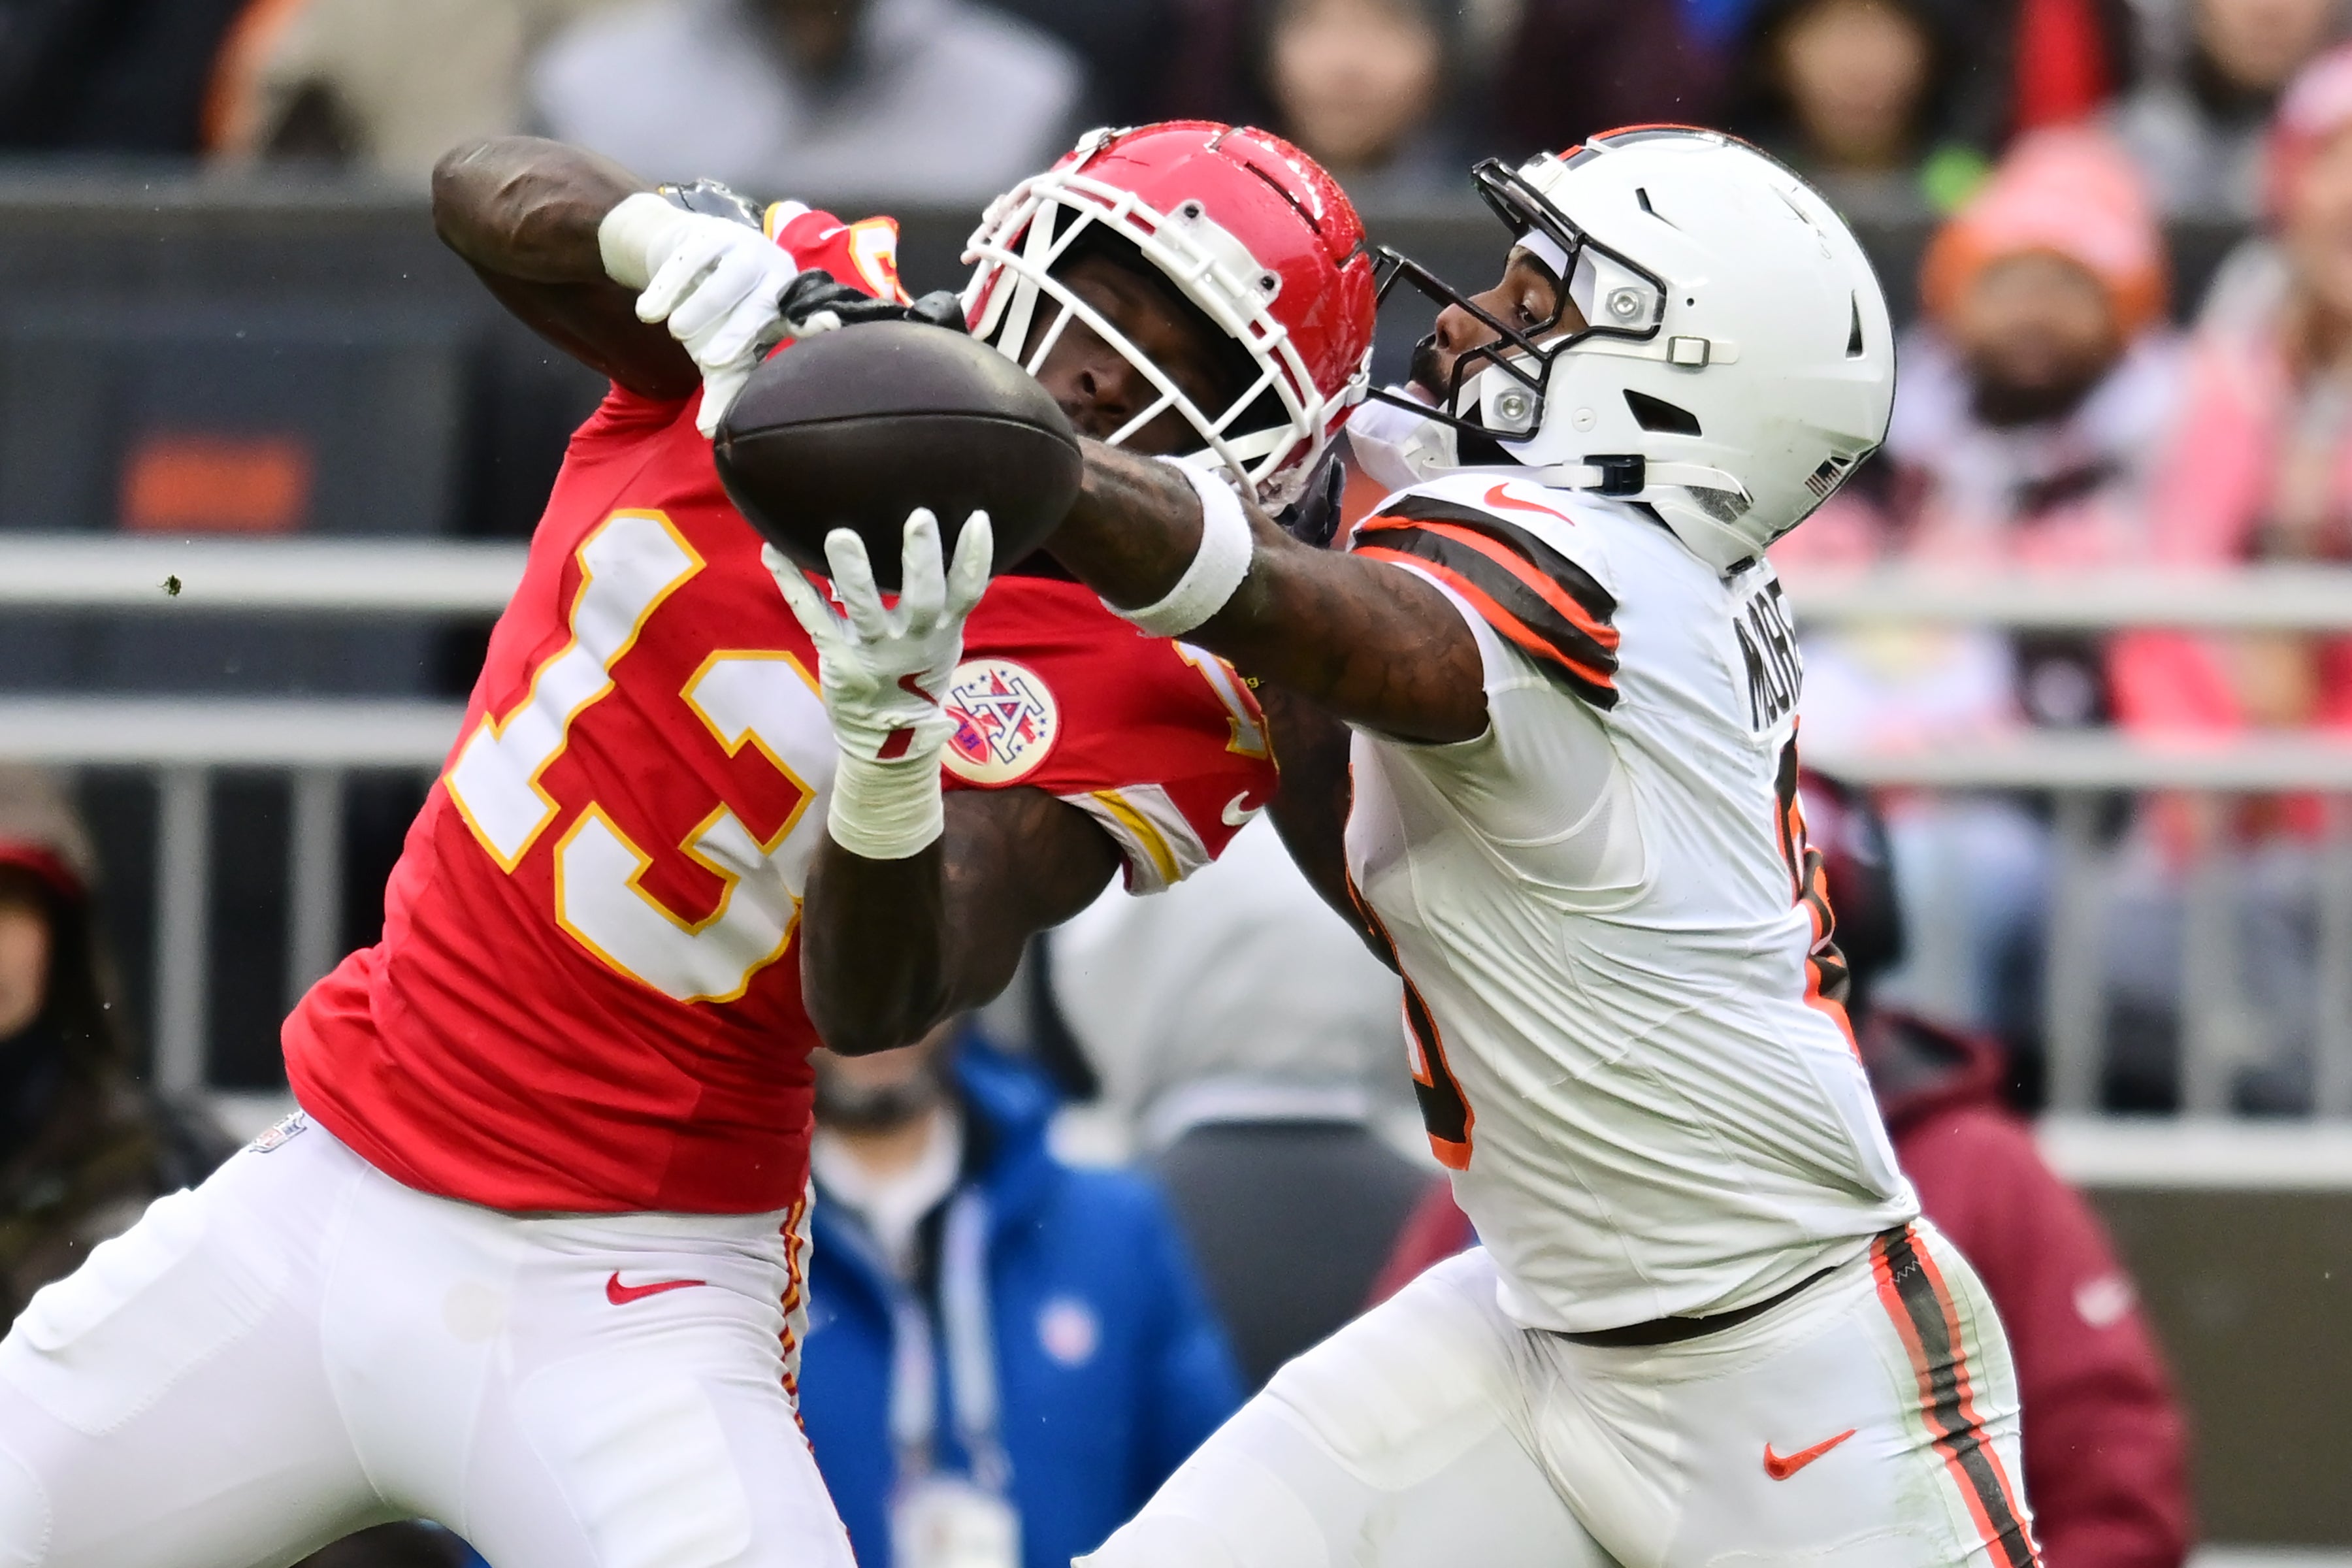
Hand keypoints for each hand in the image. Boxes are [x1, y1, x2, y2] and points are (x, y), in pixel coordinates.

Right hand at [635, 218, 801, 435]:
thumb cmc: (714, 313)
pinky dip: (669, 286)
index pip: (808, 315)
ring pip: (729, 277)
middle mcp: (775, 271)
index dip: (817, 321)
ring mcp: (744, 247)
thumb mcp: (720, 353)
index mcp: (789, 303)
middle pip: (765, 302)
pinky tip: (649, 312)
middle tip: (712, 359)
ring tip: (678, 332)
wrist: (678, 256)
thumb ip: (723, 390)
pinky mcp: (709, 234)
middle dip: (740, 331)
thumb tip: (710, 433)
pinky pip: (690, 259)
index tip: (828, 328)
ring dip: (703, 306)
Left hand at [765, 510, 993, 765]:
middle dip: (921, 560)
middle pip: (923, 599)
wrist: (886, 739)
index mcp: (943, 633)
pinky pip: (813, 617)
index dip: (975, 558)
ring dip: (854, 573)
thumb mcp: (943, 643)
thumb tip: (959, 545)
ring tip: (841, 536)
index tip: (977, 518)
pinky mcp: (838, 659)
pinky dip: (792, 582)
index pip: (967, 592)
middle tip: (920, 518)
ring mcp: (873, 652)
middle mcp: (912, 642)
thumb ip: (946, 602)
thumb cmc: (915, 677)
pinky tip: (771, 550)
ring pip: (865, 610)